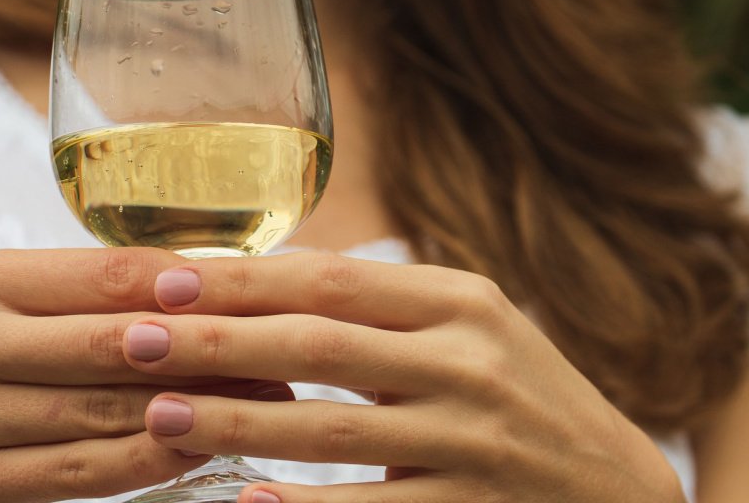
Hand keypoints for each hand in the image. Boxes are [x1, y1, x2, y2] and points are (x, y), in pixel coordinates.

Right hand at [0, 247, 291, 502]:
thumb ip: (64, 297)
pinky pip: (76, 472)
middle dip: (199, 347)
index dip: (173, 282)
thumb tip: (187, 284)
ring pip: (99, 410)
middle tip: (276, 348)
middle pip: (106, 342)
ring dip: (188, 406)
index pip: (94, 274)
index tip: (243, 287)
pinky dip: (144, 461)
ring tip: (258, 399)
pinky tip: (196, 449)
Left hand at [121, 252, 685, 502]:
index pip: (331, 278)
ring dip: (233, 419)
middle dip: (217, 339)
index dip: (244, 278)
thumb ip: (380, 300)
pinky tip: (240, 501)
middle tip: (135, 335)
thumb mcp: (468, 322)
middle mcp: (466, 361)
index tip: (169, 279)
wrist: (618, 491)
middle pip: (316, 342)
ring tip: (159, 411)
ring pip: (328, 428)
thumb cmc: (518, 390)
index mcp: (459, 299)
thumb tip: (262, 272)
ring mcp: (470, 441)